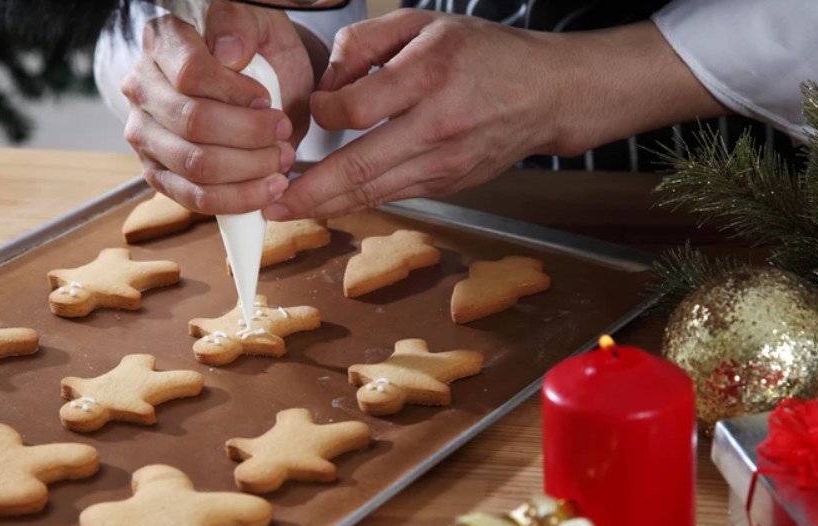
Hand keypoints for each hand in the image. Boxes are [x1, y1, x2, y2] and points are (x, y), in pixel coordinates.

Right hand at [121, 1, 313, 213]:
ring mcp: (145, 134)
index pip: (192, 74)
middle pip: (195, 124)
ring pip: (196, 165)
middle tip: (284, 135)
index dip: (237, 94)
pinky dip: (239, 199)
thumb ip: (240, 24)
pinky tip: (268, 189)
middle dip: (251, 136)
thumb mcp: (258, 23)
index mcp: (163, 43)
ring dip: (250, 170)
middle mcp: (143, 88)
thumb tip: (229, 53)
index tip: (268, 101)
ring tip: (281, 161)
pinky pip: (195, 197)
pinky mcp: (158, 172)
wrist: (261, 82)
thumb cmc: (257, 53)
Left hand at [262, 9, 561, 219]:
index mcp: (430, 76)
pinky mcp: (448, 184)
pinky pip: (394, 195)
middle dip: (309, 191)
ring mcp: (445, 163)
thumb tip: (327, 85)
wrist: (548, 95)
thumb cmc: (487, 55)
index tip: (313, 110)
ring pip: (375, 192)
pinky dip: (359, 200)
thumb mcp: (426, 23)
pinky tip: (331, 202)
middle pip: (361, 167)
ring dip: (327, 205)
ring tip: (287, 210)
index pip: (356, 110)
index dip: (322, 113)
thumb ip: (366, 41)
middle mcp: (438, 126)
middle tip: (270, 203)